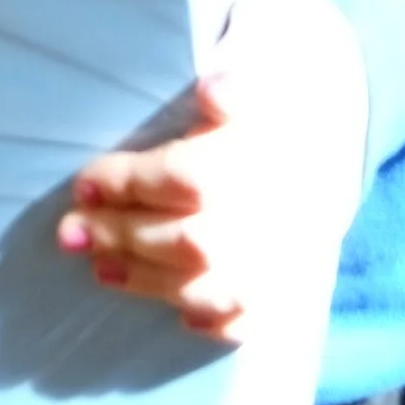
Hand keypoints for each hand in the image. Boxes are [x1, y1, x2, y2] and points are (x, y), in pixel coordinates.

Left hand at [56, 0, 367, 344]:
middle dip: (120, 234)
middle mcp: (268, 220)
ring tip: (98, 266)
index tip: (83, 182)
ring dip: (144, 279)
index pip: (183, 177)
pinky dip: (207, 323)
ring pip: (204, 288)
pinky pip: (242, 323)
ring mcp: (277, 265)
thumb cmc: (274, 115)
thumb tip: (213, 89)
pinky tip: (175, 310)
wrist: (335, 153)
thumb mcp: (259, 81)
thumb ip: (233, 83)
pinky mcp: (285, 296)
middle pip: (185, 240)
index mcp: (258, 161)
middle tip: (70, 230)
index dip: (127, 182)